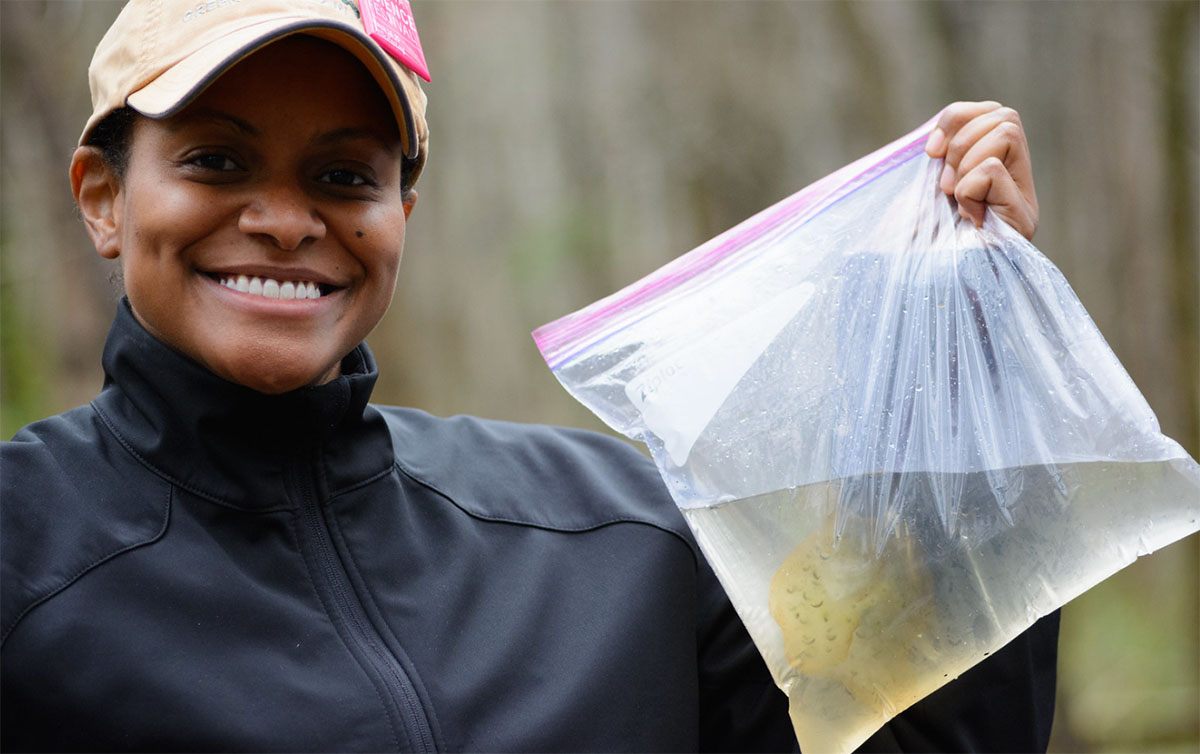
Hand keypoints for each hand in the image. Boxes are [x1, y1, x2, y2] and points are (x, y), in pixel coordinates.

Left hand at [924, 101, 1038, 239]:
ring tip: (953, 199)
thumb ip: (942, 158)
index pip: (991, 112)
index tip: (930, 152)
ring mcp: (1024, 201)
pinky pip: (993, 169)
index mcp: (993, 170)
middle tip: (944, 184)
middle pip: (1005, 115)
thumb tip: (939, 132)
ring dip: (965, 162)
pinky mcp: (1023, 219)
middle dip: (963, 140)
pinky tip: (965, 218)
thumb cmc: (914, 245)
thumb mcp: (923, 190)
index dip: (957, 119)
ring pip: (1007, 131)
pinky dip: (968, 187)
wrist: (919, 291)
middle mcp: (1016, 184)